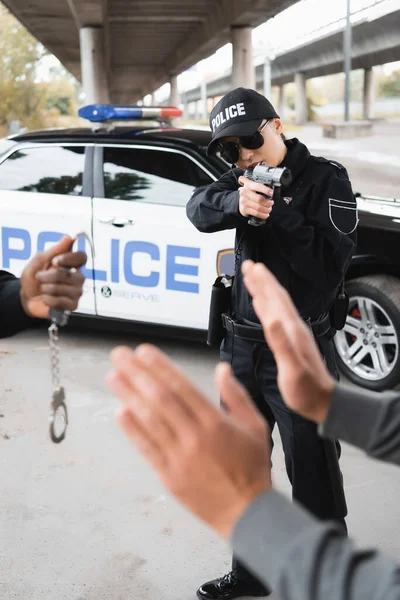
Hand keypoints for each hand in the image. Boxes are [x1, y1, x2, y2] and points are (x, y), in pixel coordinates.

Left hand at [20, 236, 86, 318]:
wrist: (25, 298)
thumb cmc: (33, 278)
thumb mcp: (38, 261)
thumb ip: (54, 251)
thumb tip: (69, 237)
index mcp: (71, 264)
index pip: (82, 257)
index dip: (69, 259)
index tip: (55, 262)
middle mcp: (77, 277)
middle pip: (72, 275)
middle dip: (51, 276)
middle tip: (40, 277)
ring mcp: (76, 292)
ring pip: (67, 289)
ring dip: (48, 288)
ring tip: (42, 289)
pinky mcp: (72, 305)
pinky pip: (64, 302)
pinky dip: (50, 300)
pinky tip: (46, 298)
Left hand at [107, 344, 270, 537]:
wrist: (247, 512)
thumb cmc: (252, 466)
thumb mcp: (256, 426)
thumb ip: (236, 395)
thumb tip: (221, 369)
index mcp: (215, 422)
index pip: (182, 387)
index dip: (161, 367)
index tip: (144, 352)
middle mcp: (195, 436)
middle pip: (160, 398)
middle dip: (138, 374)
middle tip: (119, 356)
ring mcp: (179, 457)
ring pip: (150, 420)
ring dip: (129, 396)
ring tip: (113, 377)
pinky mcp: (169, 475)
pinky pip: (147, 448)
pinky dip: (132, 430)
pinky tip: (120, 412)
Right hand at [238, 176, 273, 219]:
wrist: (240, 201)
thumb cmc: (249, 193)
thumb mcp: (252, 185)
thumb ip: (259, 183)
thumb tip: (272, 185)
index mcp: (248, 185)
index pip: (258, 186)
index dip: (266, 190)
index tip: (271, 193)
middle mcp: (245, 192)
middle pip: (259, 199)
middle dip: (268, 202)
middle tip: (271, 203)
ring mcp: (244, 201)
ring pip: (258, 207)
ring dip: (266, 209)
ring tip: (269, 209)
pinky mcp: (244, 209)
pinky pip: (256, 213)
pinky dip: (263, 215)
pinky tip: (266, 214)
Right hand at [242, 261, 334, 423]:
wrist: (322, 400)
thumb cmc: (306, 390)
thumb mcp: (292, 369)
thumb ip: (282, 343)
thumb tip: (272, 320)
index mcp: (291, 331)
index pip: (274, 300)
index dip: (262, 284)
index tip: (251, 268)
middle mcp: (293, 327)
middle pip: (276, 297)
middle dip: (262, 279)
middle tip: (249, 265)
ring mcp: (293, 333)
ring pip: (277, 304)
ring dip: (265, 288)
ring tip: (254, 277)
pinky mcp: (292, 340)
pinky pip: (277, 315)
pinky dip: (267, 305)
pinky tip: (263, 304)